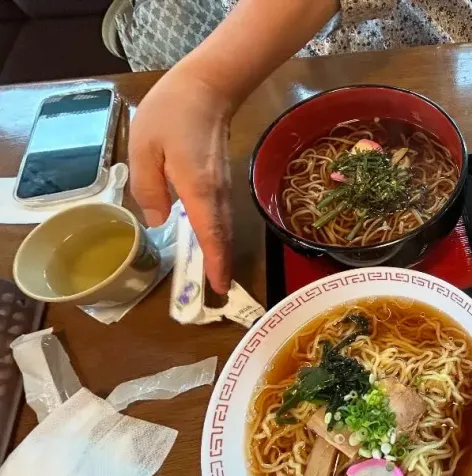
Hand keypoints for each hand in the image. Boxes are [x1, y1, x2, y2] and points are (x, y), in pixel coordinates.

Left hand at [129, 66, 233, 293]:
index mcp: (197, 189)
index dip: (215, 263)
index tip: (217, 288)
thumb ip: (148, 188)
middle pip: (222, 235)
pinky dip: (217, 232)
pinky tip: (208, 239)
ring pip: (223, 225)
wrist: (208, 86)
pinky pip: (220, 213)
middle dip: (220, 263)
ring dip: (219, 250)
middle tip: (216, 290)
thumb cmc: (173, 113)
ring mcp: (222, 185)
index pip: (210, 234)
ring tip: (212, 272)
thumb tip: (158, 221)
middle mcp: (215, 193)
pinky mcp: (220, 177)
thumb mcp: (144, 148)